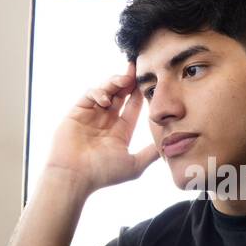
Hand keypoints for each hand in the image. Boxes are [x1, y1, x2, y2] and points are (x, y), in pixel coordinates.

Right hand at [45, 69, 158, 193]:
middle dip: (128, 81)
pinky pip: (90, 94)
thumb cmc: (103, 173)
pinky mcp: (77, 112)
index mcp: (120, 131)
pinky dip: (99, 92)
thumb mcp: (134, 165)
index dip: (140, 93)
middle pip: (120, 94)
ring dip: (115, 82)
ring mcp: (91, 116)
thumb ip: (151, 153)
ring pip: (106, 91)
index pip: (133, 106)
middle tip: (136, 68)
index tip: (148, 80)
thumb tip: (171, 145)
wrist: (74, 176)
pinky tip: (106, 101)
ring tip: (124, 80)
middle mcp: (106, 121)